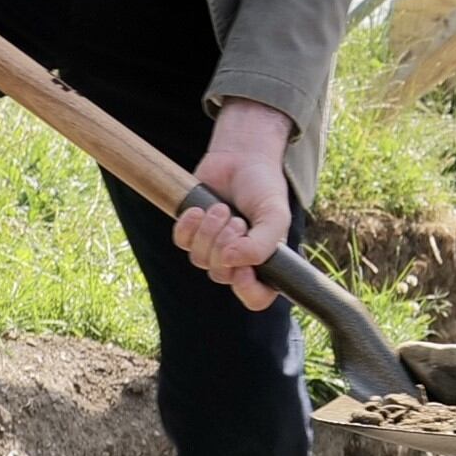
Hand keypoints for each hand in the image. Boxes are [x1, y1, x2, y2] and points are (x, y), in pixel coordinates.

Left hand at [176, 101, 296, 311]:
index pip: (257, 298)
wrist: (241, 157)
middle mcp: (238, 261)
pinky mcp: (192, 233)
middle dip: (225, 244)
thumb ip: (263, 244)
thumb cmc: (263, 187)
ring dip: (209, 230)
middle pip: (221, 275)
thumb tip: (231, 261)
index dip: (248, 291)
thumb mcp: (274, 214)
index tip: (243, 271)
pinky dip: (188, 225)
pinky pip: (180, 242)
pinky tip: (198, 209)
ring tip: (221, 208)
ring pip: (199, 259)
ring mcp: (212, 248)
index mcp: (264, 262)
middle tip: (237, 219)